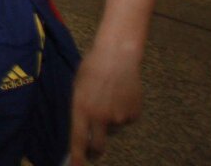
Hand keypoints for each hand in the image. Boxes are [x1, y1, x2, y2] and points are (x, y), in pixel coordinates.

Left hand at [68, 45, 143, 163]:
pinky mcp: (134, 114)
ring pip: (113, 128)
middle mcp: (100, 117)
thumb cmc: (92, 67)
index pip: (78, 139)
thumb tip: (81, 124)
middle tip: (94, 145)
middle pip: (98, 145)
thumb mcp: (78, 86)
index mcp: (81, 109)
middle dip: (95, 148)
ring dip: (110, 120)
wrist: (117, 56)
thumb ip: (79, 107)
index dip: (77, 156)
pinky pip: (126, 119)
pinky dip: (123, 112)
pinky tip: (122, 95)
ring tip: (109, 97)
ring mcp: (119, 117)